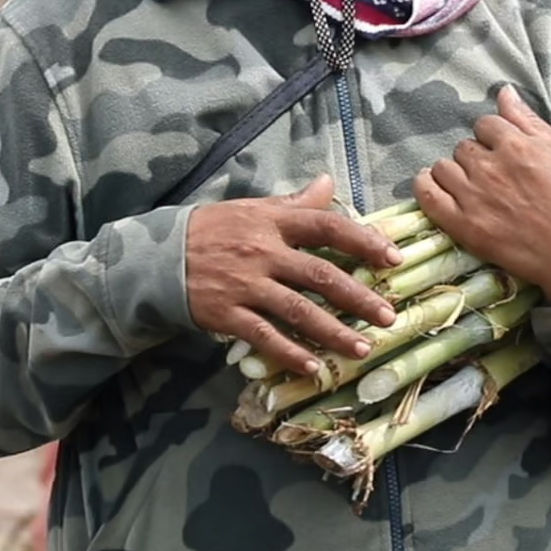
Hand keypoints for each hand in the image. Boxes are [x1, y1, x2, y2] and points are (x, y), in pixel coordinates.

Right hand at [185, 175, 401, 376]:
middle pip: (320, 275)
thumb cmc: (214, 229)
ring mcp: (245, 284)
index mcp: (273, 221)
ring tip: (362, 348)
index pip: (327, 227)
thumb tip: (329, 182)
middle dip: (358, 298)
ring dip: (333, 332)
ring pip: (298, 311)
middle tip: (388, 316)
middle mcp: (263, 251)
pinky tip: (314, 369)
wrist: (158, 255)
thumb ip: (295, 202)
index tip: (393, 258)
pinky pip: (265, 337)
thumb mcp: (254, 208)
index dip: (363, 241)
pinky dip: (290, 354)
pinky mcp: (227, 313)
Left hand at [413, 86, 550, 303]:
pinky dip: (425, 186)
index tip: (504, 153)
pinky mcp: (464, 226)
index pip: (486, 124)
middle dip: (477, 156)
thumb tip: (504, 91)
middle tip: (495, 176)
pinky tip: (436, 186)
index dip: (494, 138)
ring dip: (454, 172)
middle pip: (464, 146)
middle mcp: (491, 167)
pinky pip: (427, 195)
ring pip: (443, 167)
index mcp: (516, 145)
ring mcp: (474, 197)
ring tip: (473, 187)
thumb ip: (528, 120)